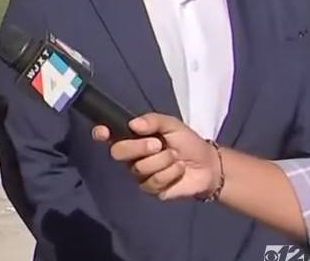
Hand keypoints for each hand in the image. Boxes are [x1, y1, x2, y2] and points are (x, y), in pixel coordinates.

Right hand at [92, 113, 218, 200]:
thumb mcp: (172, 125)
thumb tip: (133, 124)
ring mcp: (139, 174)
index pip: (108, 136)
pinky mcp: (151, 189)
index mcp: (132, 138)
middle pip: (117, 152)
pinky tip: (179, 170)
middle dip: (138, 147)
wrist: (209, 165)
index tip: (103, 132)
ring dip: (162, 161)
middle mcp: (131, 156)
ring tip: (176, 158)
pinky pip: (152, 181)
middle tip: (159, 144)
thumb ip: (152, 121)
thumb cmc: (187, 142)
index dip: (101, 133)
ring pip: (138, 168)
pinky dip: (170, 173)